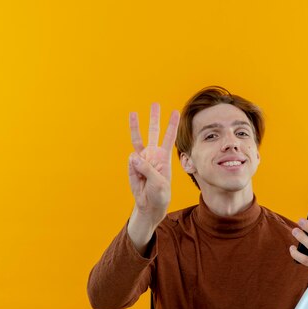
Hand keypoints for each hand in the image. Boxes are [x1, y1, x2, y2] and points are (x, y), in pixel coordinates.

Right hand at [128, 103, 179, 225]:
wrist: (150, 205)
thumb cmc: (159, 194)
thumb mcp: (158, 183)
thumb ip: (146, 169)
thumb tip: (132, 156)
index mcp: (164, 157)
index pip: (169, 137)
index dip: (172, 125)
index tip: (175, 111)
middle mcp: (153, 154)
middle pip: (153, 132)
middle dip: (155, 118)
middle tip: (155, 103)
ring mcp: (142, 159)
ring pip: (137, 139)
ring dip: (135, 126)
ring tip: (133, 113)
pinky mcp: (133, 166)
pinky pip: (131, 162)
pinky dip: (133, 168)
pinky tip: (139, 177)